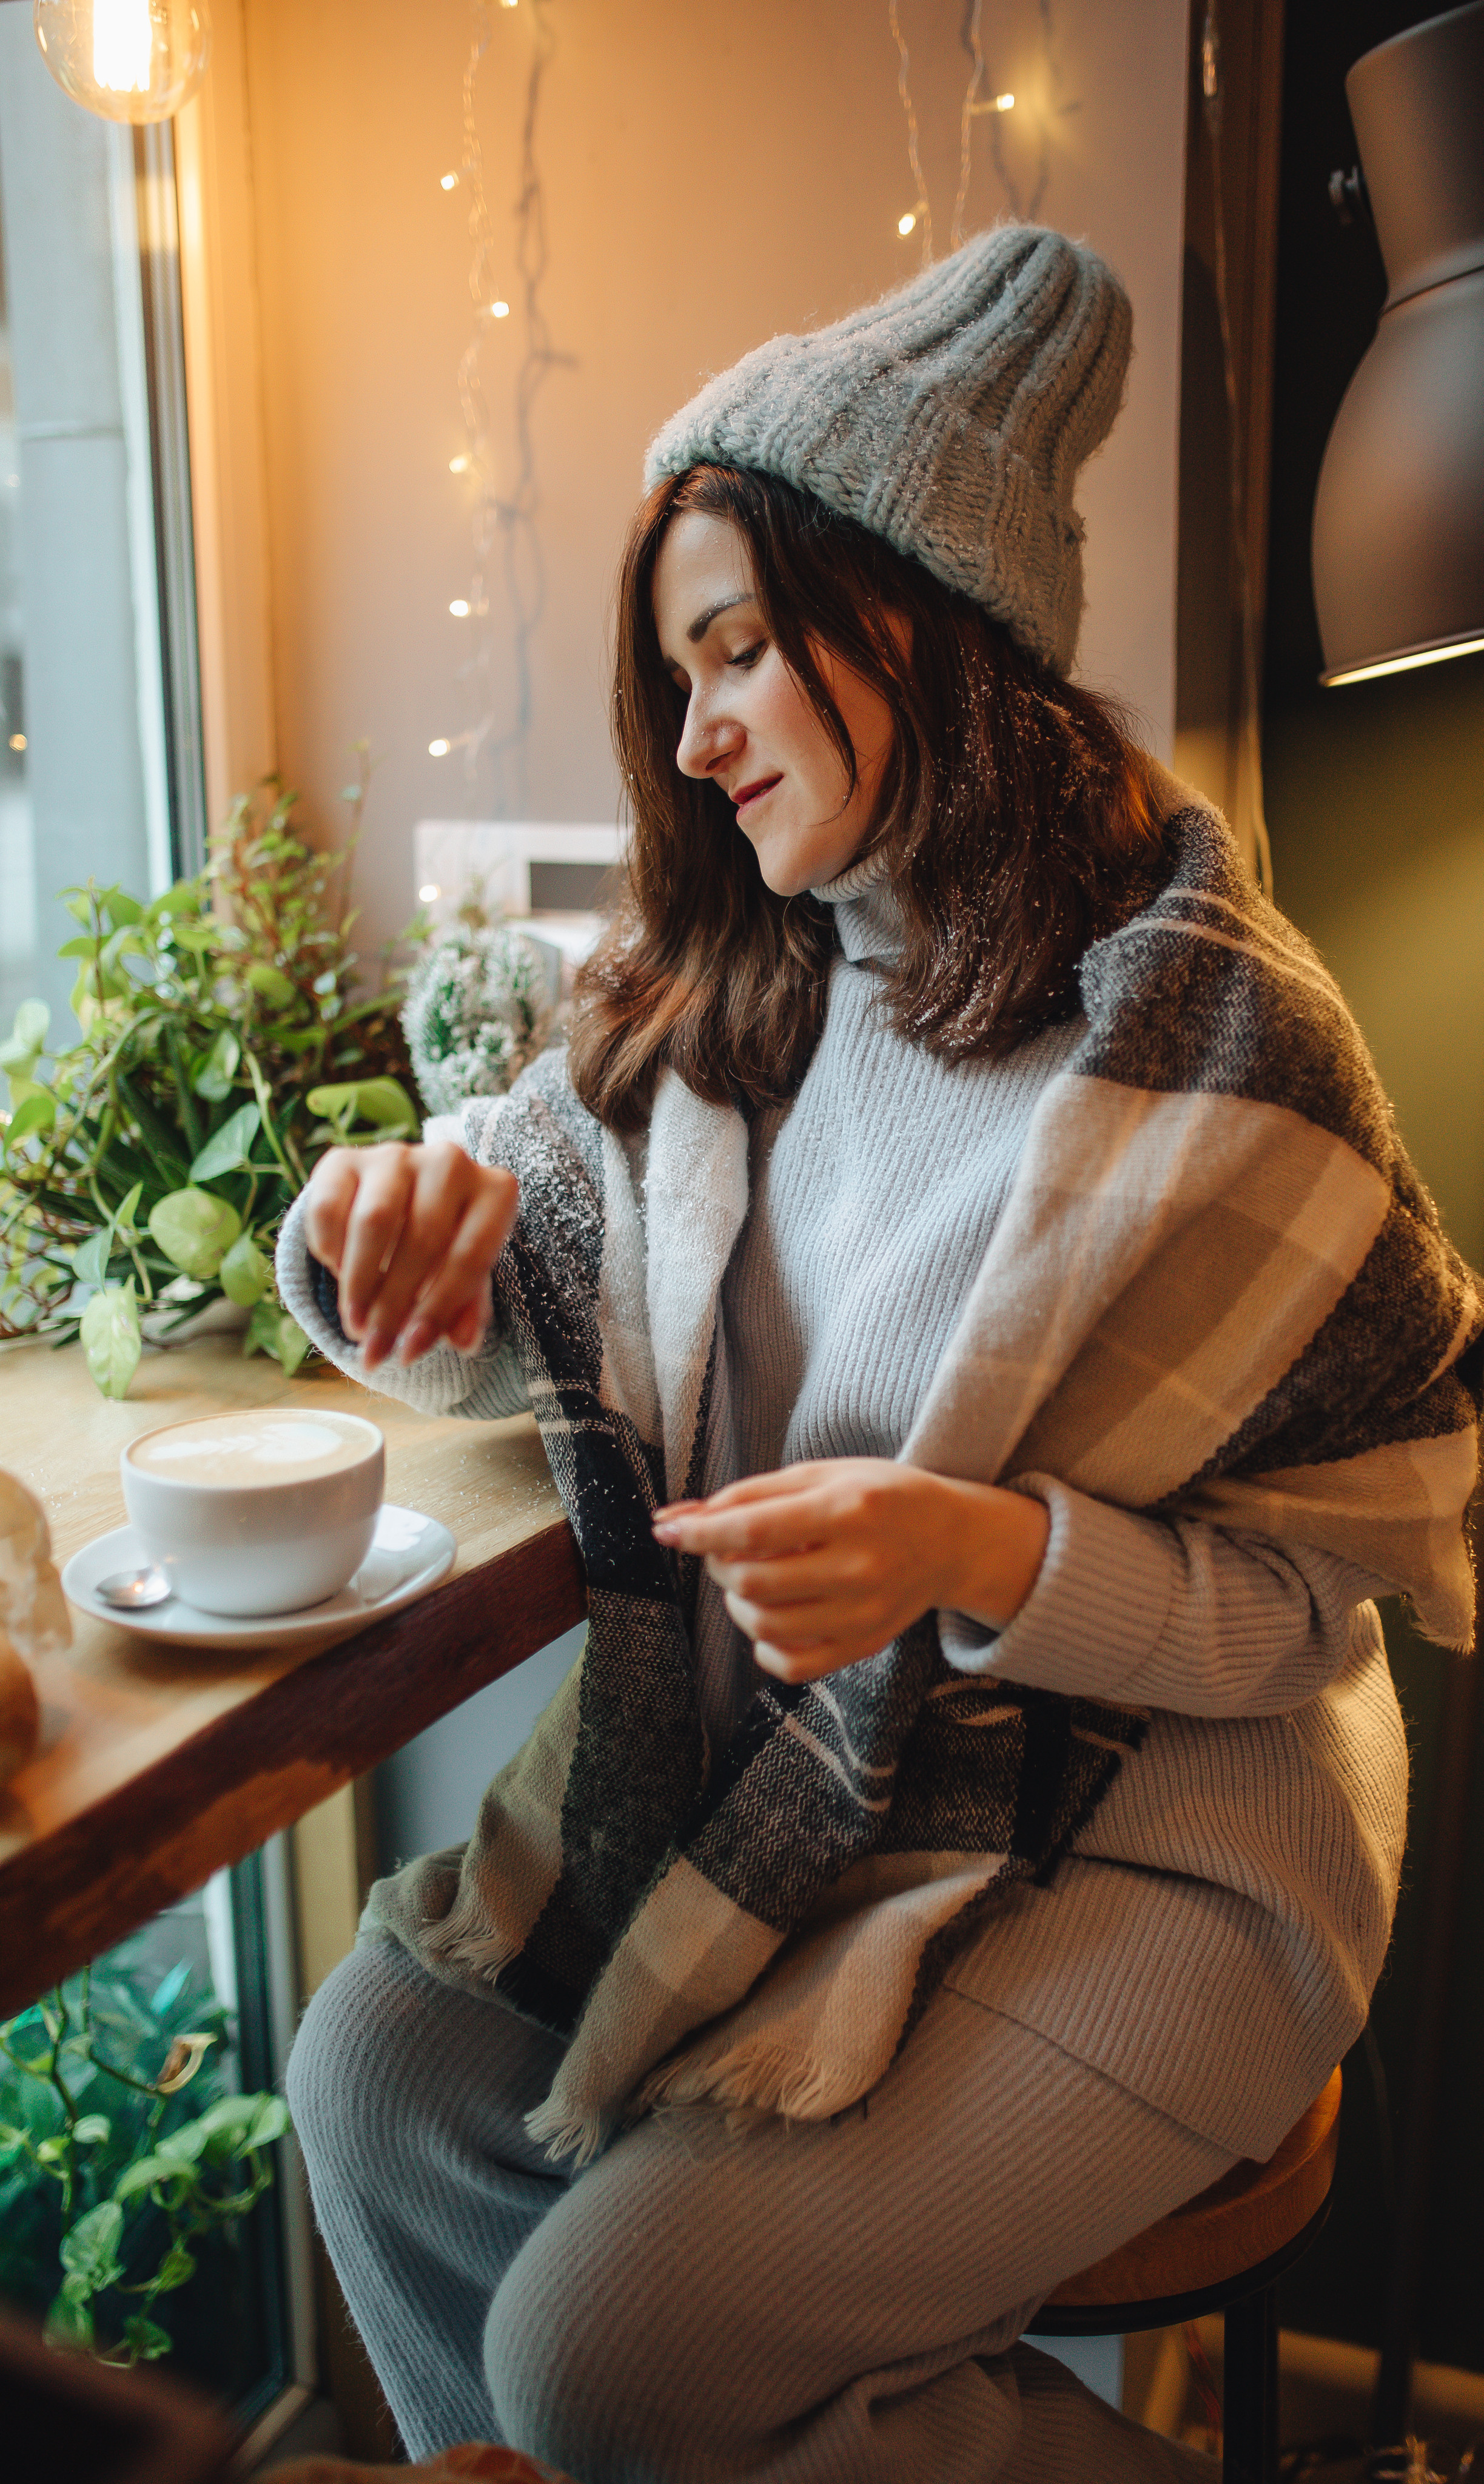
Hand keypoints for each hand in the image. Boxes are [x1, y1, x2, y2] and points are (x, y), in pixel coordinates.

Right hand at [302, 1140, 518, 1370]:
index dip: (438, 1310)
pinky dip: (330, 1252)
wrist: (402, 1197)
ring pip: (374, 1221)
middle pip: (421, 1239)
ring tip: (356, 1326)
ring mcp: (395, 1155)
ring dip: (360, 1283)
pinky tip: (337, 1277)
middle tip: (376, 1349)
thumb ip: (466, 1306)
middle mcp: (450, 1161)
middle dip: (394, 1305)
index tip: (410, 1352)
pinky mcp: (343, 1158)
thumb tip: (463, 1342)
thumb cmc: (446, 1245)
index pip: (470, 1255)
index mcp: (495, 1190)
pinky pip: (328, 1209)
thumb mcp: (465, 1275)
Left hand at [652, 1457, 1048, 1683]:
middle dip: (719, 1564)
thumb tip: (678, 1518)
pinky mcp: (864, 1646)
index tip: (666, 1530)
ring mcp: (864, 1614)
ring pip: (765, 1626)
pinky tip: (770, 1615)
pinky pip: (790, 1665)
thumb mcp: (821, 1474)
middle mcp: (860, 1566)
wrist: (952, 1539)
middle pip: (753, 1583)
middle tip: (725, 1548)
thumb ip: (750, 1494)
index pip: (753, 1531)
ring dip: (736, 1602)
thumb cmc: (879, 1497)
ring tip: (749, 1578)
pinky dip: (763, 1645)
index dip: (699, 1533)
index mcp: (848, 1510)